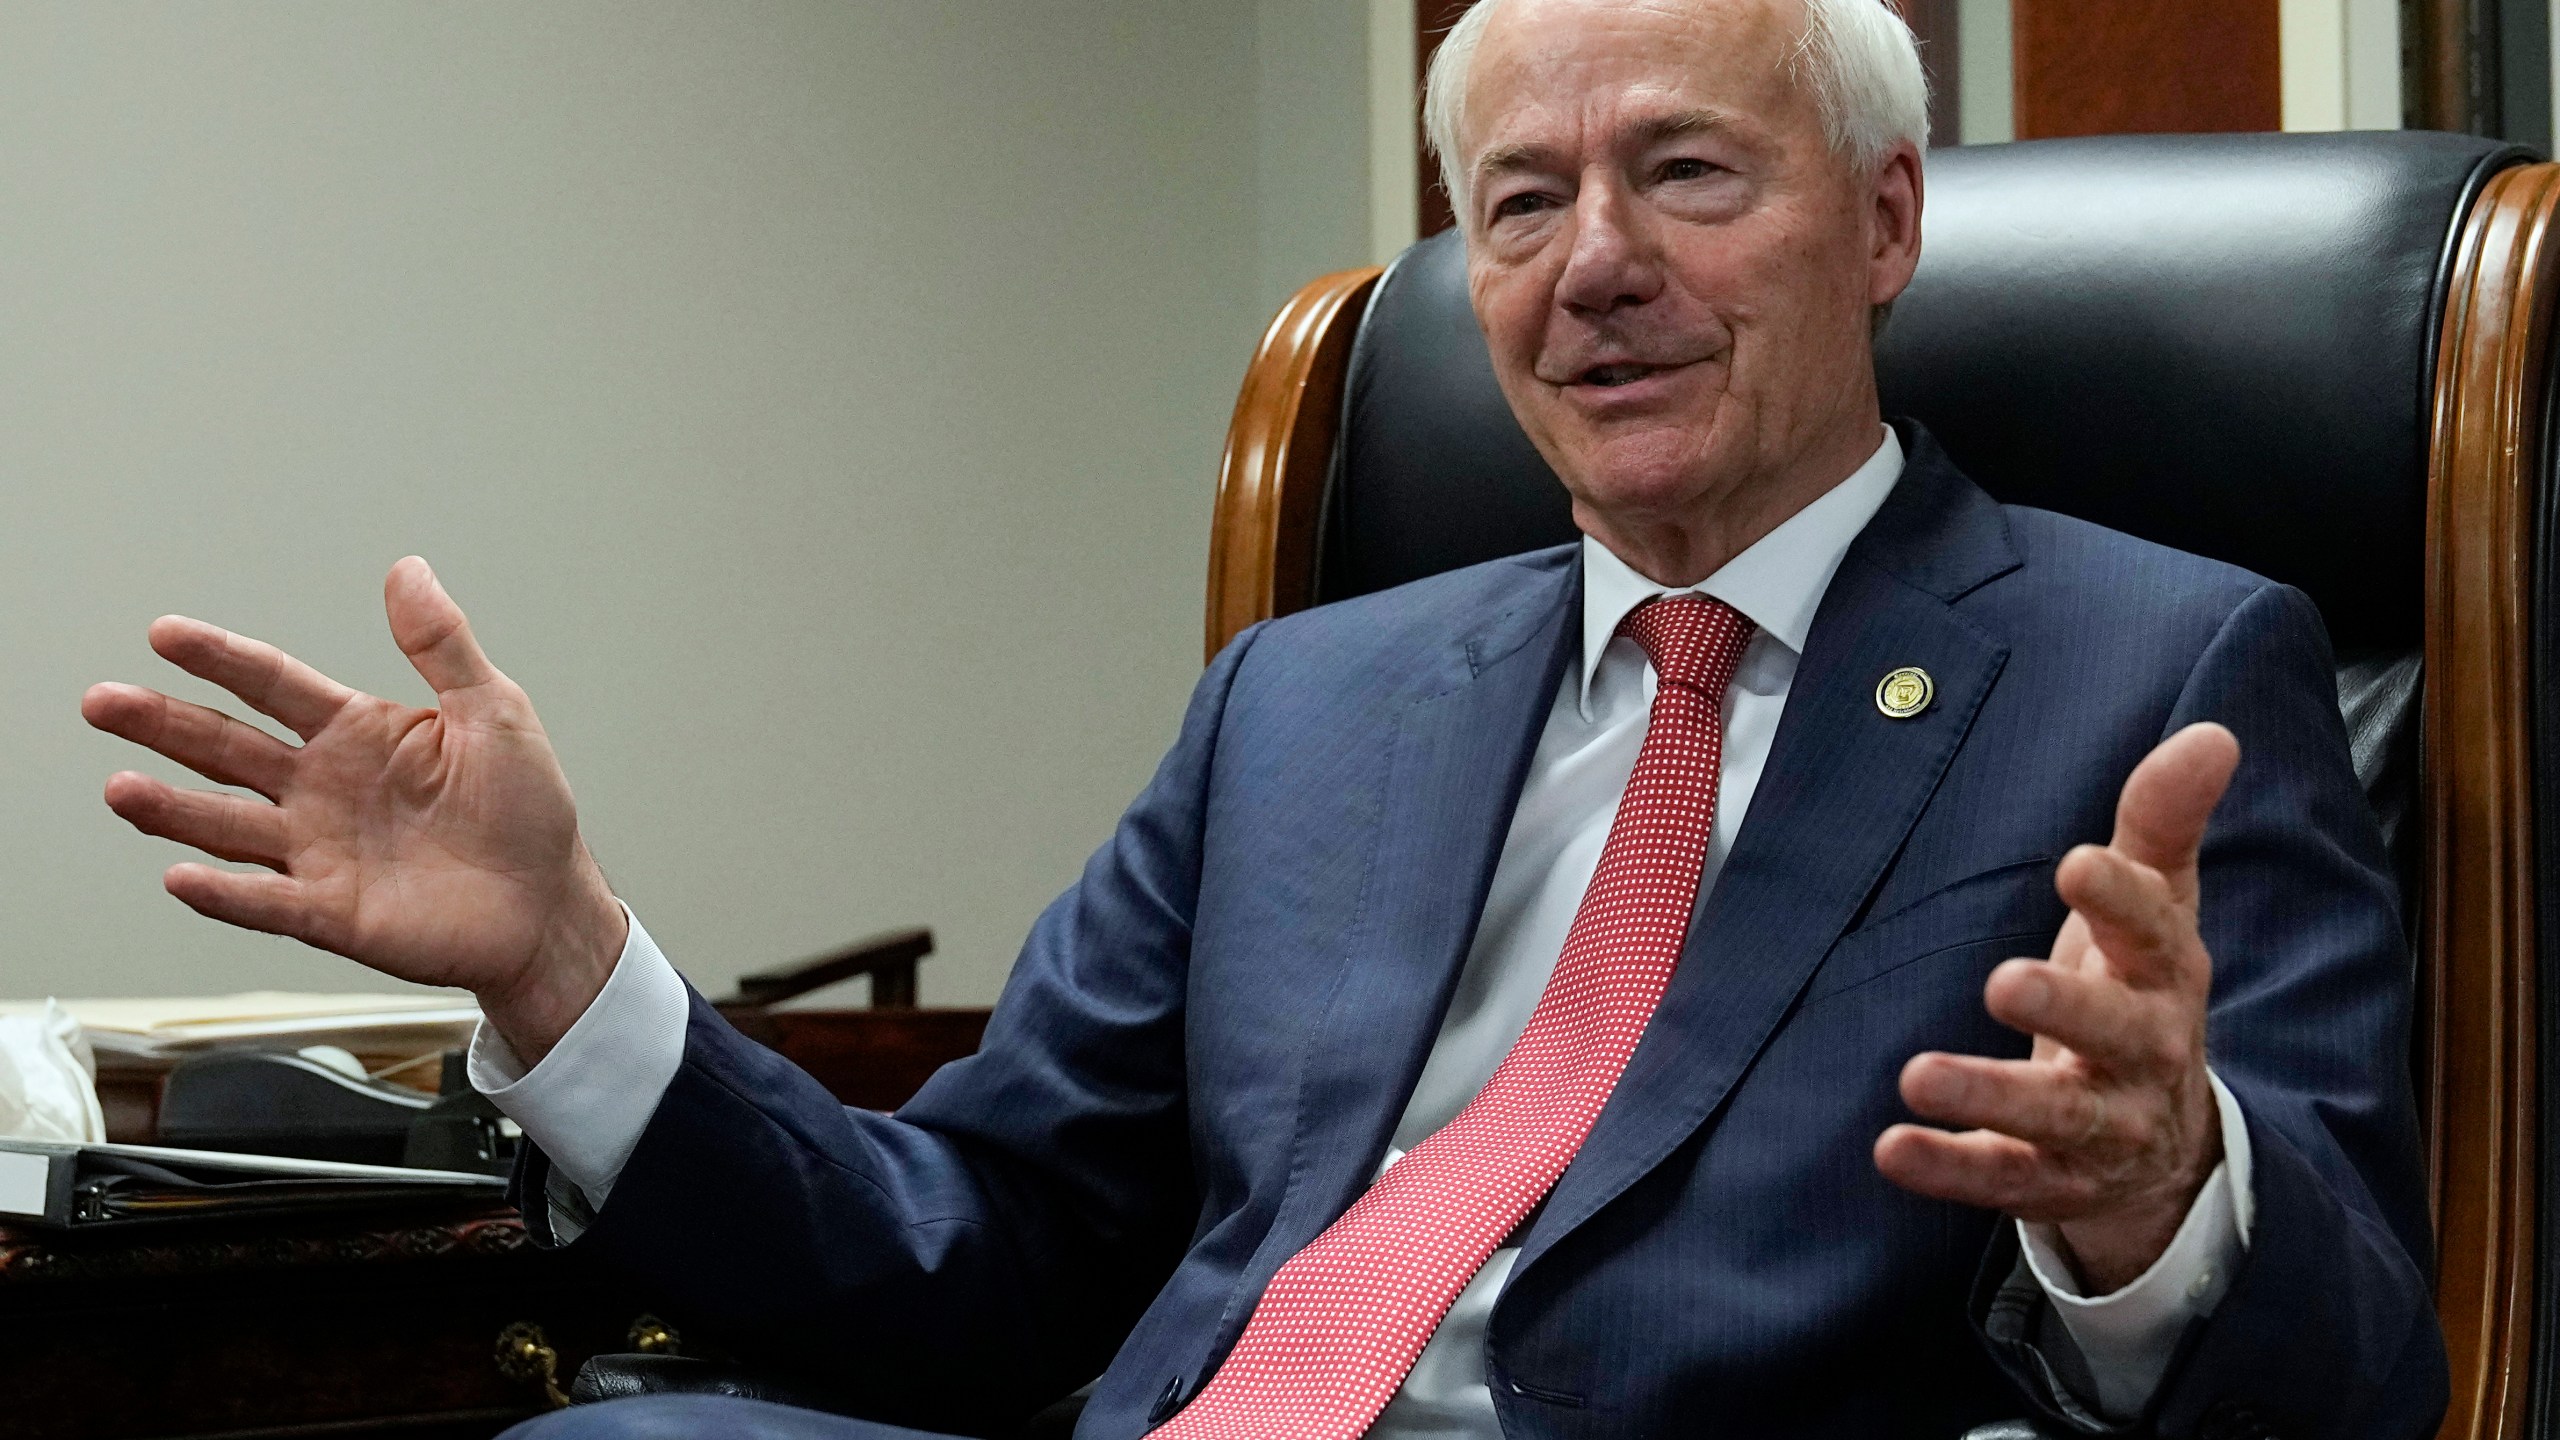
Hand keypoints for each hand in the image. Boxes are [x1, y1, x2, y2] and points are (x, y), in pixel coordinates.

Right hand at [83, 558, 626, 1064]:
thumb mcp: (493, 711)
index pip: (272, 684)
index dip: (220, 659)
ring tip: (122, 788)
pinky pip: (269, 902)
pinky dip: (226, 893)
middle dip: (163, 724)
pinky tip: (182, 877)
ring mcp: (320, 852)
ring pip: (228, 826)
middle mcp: (322, 789)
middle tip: (103, 701)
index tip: (165, 633)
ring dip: (173, 809)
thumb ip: (442, 645)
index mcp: (357, 733)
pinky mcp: (334, 913)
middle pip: (226, 749)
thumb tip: (409, 570)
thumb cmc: (525, 809)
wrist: (548, 904)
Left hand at [1873, 722, 2239, 1292]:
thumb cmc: (2136, 992)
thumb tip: (2212, 733)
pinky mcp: (2050, 1179)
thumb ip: (2162, 824)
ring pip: (2054, 1117)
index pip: (2157, 934)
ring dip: (1987, 1095)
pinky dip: (1948, 1167)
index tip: (2077, 863)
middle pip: (2115, 1033)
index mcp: (2165, 977)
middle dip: (2065, 1008)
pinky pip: (2001, 1177)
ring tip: (1916, 1075)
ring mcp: (2100, 1126)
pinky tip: (1891, 1148)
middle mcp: (2143, 1054)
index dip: (2122, 900)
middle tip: (2002, 981)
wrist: (2163, 1145)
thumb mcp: (2156, 908)